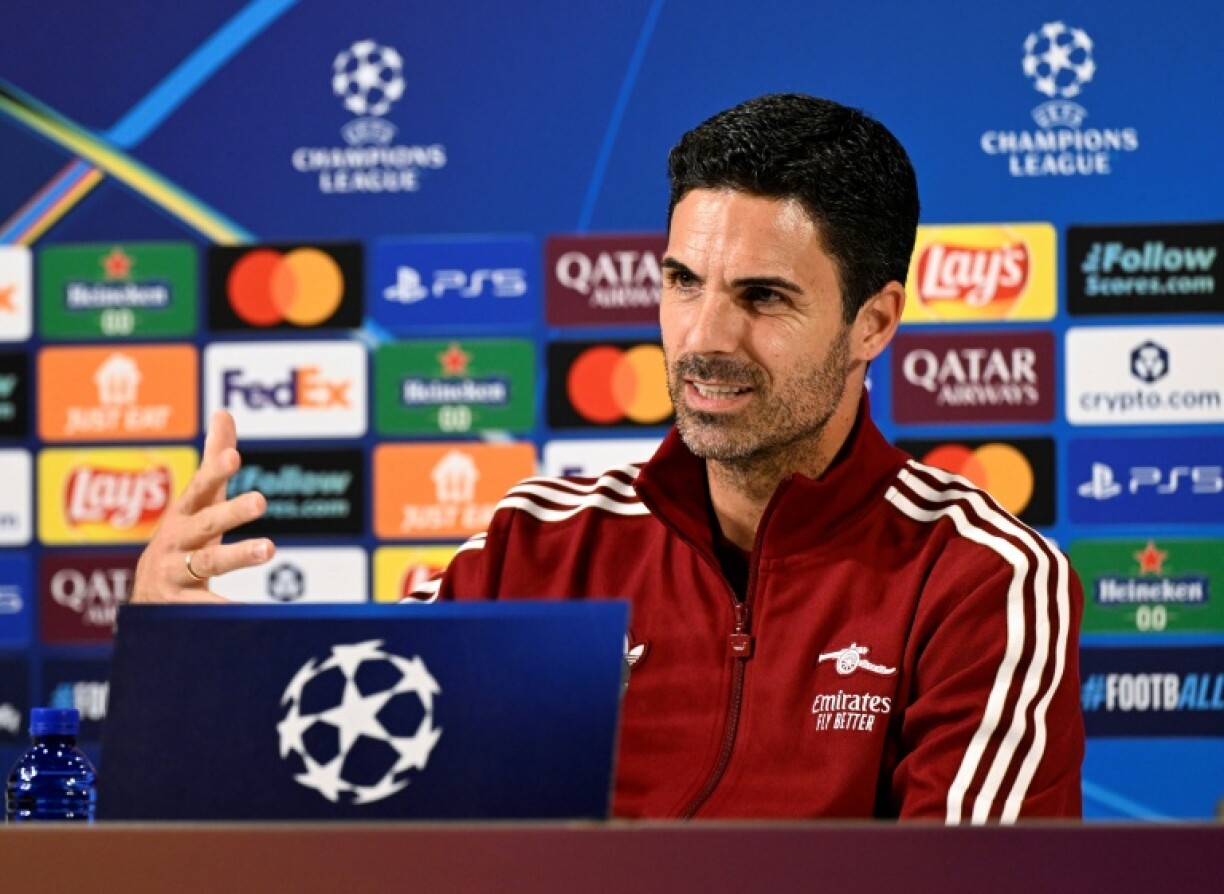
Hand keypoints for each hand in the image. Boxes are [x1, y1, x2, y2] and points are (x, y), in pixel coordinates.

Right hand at [130, 410, 274, 602]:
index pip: (200, 488)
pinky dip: (228, 611)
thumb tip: (224, 412)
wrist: (148, 598)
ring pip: (207, 563)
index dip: (214, 472)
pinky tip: (254, 612)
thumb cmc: (182, 540)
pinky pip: (207, 608)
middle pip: (205, 523)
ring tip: (269, 548)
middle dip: (230, 511)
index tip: (234, 457)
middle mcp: (174, 541)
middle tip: (260, 498)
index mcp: (183, 514)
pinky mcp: (178, 607)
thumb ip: (213, 462)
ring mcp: (173, 573)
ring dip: (237, 555)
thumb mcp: (197, 502)